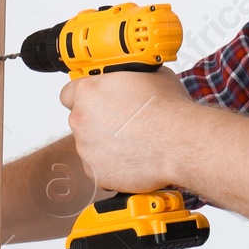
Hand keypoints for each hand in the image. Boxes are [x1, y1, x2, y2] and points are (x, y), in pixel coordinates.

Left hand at [58, 65, 194, 194]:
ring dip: (105, 144)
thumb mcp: (151, 75)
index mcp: (89, 92)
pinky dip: (112, 165)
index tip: (95, 100)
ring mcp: (86, 149)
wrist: (180, 142)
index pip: (69, 93)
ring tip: (133, 141)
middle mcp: (81, 120)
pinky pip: (99, 168)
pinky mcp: (97, 174)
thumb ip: (130, 77)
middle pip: (80, 120)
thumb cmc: (168, 110)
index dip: (84, 97)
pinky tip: (133, 158)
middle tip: (122, 121)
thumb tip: (135, 77)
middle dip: (97, 121)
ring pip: (90, 146)